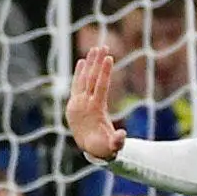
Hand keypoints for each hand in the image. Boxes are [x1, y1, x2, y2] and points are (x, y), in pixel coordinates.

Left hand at [64, 47, 125, 161]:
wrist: (88, 149)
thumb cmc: (104, 146)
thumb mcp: (112, 146)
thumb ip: (117, 141)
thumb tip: (123, 135)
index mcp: (95, 109)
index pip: (100, 86)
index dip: (105, 72)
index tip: (109, 57)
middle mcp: (83, 103)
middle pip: (91, 78)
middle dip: (97, 62)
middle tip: (102, 46)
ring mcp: (77, 102)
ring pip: (83, 78)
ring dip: (89, 63)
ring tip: (94, 49)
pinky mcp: (73, 102)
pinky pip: (76, 84)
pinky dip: (79, 73)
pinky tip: (82, 61)